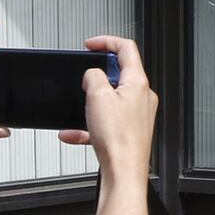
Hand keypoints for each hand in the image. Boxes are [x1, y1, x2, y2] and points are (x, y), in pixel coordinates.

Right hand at [58, 36, 156, 180]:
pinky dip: (88, 126)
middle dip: (97, 77)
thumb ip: (93, 76)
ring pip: (109, 101)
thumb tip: (92, 75)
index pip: (126, 49)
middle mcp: (141, 98)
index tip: (91, 44)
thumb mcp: (98, 95)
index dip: (106, 42)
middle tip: (84, 81)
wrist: (123, 173)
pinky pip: (105, 123)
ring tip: (81, 109)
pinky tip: (73, 133)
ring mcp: (135, 116)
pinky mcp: (127, 133)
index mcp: (138, 83)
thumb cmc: (119, 140)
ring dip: (91, 103)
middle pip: (119, 75)